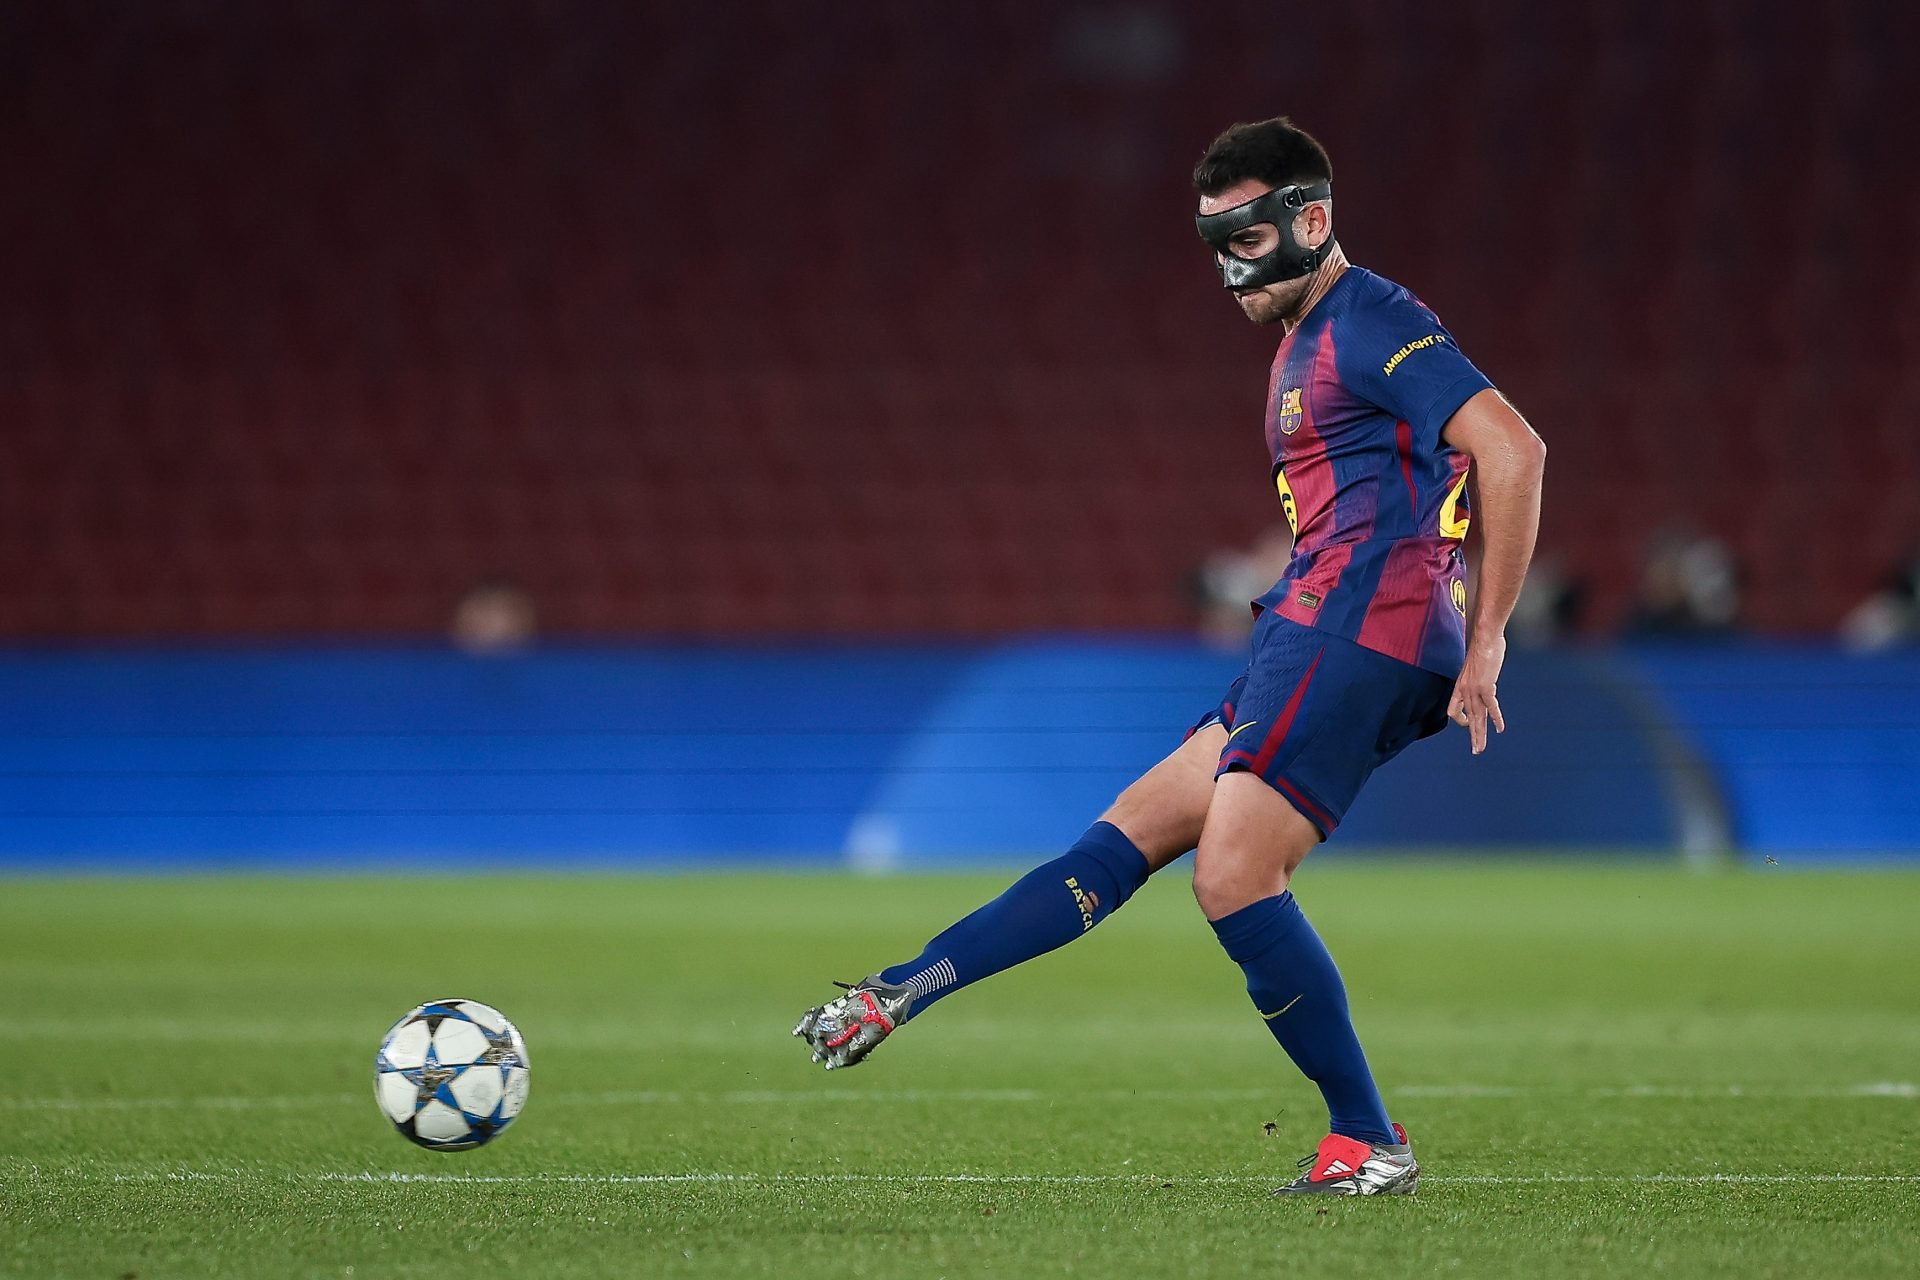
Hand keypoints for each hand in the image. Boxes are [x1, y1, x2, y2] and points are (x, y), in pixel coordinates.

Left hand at [1448, 634, 1506, 754]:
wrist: (1485, 637)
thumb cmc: (1484, 648)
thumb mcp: (1477, 665)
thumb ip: (1479, 674)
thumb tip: (1485, 674)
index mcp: (1461, 685)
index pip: (1453, 709)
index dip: (1460, 719)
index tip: (1468, 724)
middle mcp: (1465, 690)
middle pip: (1468, 719)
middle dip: (1473, 736)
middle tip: (1476, 751)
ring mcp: (1474, 689)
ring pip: (1477, 718)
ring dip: (1480, 734)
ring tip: (1480, 748)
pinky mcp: (1485, 686)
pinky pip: (1490, 707)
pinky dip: (1496, 719)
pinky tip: (1500, 729)